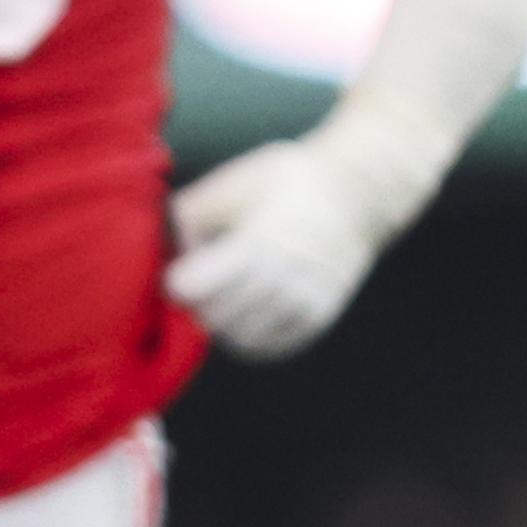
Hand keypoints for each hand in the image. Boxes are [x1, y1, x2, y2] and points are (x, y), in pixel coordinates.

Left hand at [166, 116, 440, 359]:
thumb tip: (168, 251)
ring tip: (228, 292)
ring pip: (238, 337)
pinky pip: (268, 347)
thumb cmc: (291, 179)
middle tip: (205, 279)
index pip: (192, 290)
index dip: (178, 280)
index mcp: (255, 244)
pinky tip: (248, 310)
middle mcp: (281, 280)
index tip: (183, 268)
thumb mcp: (235, 180)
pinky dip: (249, 336)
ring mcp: (302, 303)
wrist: (358, 191)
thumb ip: (190, 214)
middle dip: (199, 300)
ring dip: (223, 319)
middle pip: (212, 316)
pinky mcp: (317, 317)